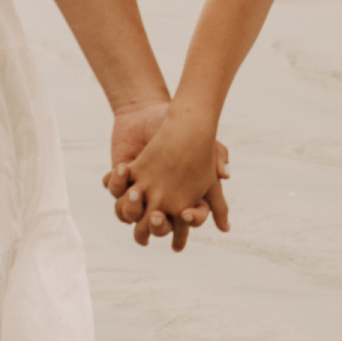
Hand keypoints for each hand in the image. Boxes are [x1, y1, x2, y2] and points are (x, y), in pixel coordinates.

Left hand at [106, 101, 226, 248]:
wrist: (149, 112)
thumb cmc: (180, 129)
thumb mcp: (203, 141)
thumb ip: (218, 157)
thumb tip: (226, 174)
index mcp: (183, 198)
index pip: (189, 221)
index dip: (189, 220)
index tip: (186, 212)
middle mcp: (160, 202)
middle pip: (158, 228)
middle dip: (156, 226)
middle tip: (155, 214)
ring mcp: (138, 193)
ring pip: (130, 215)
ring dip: (130, 207)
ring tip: (135, 190)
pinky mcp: (120, 180)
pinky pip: (114, 192)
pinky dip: (115, 183)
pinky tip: (124, 167)